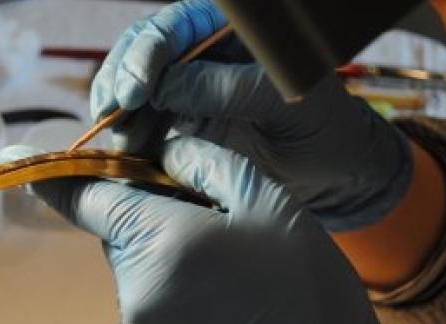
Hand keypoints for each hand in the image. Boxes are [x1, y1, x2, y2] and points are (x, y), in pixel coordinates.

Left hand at [0, 141, 435, 323]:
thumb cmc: (305, 291)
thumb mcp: (271, 205)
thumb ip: (206, 161)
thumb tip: (162, 145)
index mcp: (164, 242)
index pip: (90, 196)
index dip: (61, 172)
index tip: (25, 156)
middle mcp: (135, 288)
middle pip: (117, 227)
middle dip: (149, 212)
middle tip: (208, 217)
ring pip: (131, 263)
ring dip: (160, 251)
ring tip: (223, 267)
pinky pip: (140, 299)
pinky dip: (164, 286)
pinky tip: (214, 298)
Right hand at [92, 0, 411, 230]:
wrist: (336, 175)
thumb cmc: (324, 127)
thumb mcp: (282, 101)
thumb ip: (227, 88)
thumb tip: (164, 86)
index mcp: (234, 31)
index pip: (179, 25)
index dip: (149, 51)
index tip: (136, 89)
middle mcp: (206, 54)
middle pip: (146, 53)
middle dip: (122, 79)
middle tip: (110, 113)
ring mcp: (192, 89)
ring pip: (139, 90)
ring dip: (120, 114)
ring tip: (116, 143)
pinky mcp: (185, 126)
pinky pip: (148, 125)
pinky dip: (133, 138)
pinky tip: (125, 155)